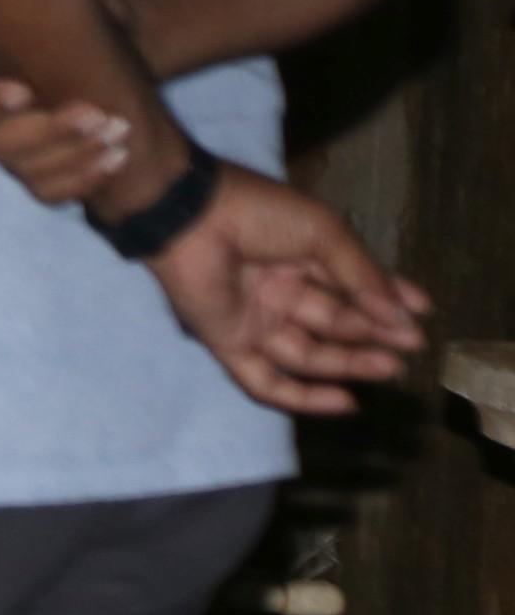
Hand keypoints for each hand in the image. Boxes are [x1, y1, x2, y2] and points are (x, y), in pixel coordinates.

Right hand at [0, 0, 158, 203]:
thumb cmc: (84, 37)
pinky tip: (115, 159)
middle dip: (47, 130)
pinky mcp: (40, 177)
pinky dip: (82, 179)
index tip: (23, 89)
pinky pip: (50, 192)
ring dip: (72, 153)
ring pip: (25, 169)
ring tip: (117, 132)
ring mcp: (11, 152)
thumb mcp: (87, 3)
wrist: (112, 83)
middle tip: (96, 113)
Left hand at [140, 163, 431, 416]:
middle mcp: (278, 289)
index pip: (351, 284)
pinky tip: (346, 402)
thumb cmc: (258, 213)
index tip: (423, 311)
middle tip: (412, 345)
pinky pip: (266, 382)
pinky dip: (305, 398)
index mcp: (299, 255)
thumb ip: (362, 275)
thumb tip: (401, 315)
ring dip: (351, 363)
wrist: (191, 216)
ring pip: (310, 354)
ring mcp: (254, 319)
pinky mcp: (228, 343)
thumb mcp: (324, 234)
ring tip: (392, 367)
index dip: (388, 298)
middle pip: (335, 322)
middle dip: (374, 333)